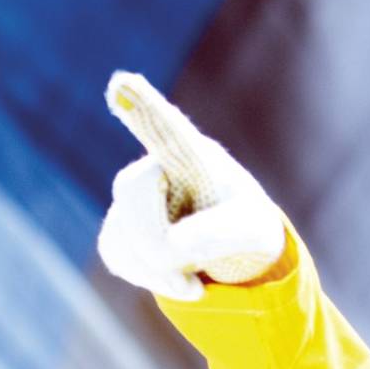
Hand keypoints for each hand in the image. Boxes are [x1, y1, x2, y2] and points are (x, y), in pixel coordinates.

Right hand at [97, 71, 283, 300]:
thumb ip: (219, 234)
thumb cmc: (247, 225)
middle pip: (133, 193)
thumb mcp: (252, 231)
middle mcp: (159, 163)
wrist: (235, 246)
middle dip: (159, 245)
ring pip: (121, 231)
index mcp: (197, 156)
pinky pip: (117, 252)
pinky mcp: (121, 223)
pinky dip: (148, 277)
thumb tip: (171, 246)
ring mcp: (136, 193)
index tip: (121, 84)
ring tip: (196, 282)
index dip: (143, 108)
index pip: (167, 129)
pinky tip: (178, 280)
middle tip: (195, 284)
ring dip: (159, 270)